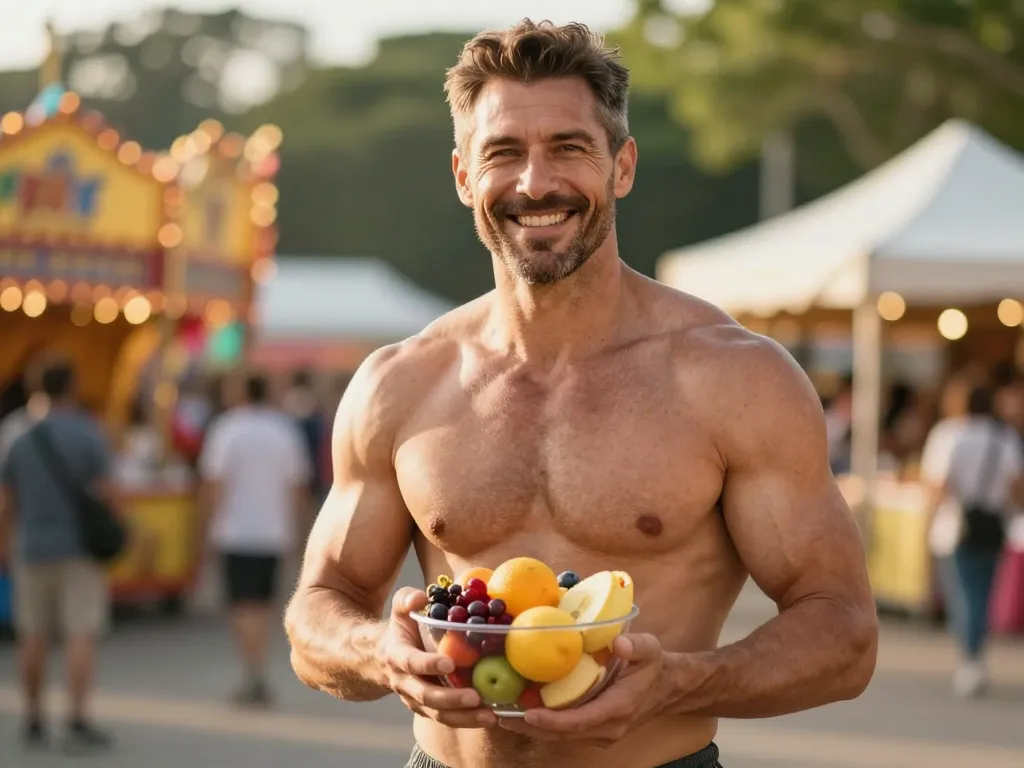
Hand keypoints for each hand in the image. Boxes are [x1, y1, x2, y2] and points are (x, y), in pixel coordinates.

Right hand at [384, 587, 497, 728]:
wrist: (382, 657)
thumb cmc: (401, 628)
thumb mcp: (400, 607)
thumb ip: (407, 599)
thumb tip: (420, 597)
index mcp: (397, 656)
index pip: (411, 662)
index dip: (428, 664)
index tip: (450, 663)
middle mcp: (404, 682)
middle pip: (426, 695)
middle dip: (451, 699)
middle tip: (476, 697)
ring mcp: (414, 699)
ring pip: (437, 714)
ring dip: (463, 718)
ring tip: (489, 716)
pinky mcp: (427, 709)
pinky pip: (445, 719)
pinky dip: (466, 721)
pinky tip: (489, 718)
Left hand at [499, 633, 667, 747]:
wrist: (668, 688)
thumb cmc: (654, 666)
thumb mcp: (651, 649)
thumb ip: (637, 646)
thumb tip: (619, 644)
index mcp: (619, 707)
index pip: (581, 720)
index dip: (553, 721)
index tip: (528, 713)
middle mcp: (609, 727)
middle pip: (564, 734)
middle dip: (531, 727)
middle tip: (500, 715)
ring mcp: (602, 733)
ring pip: (562, 737)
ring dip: (533, 729)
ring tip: (503, 716)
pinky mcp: (596, 732)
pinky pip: (567, 733)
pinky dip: (544, 726)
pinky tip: (523, 713)